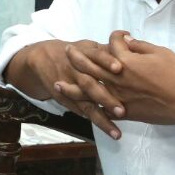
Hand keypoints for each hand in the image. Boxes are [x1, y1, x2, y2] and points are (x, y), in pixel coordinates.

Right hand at [13, 40, 127, 138]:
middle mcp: (76, 71)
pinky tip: (107, 130)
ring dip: (101, 118)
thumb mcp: (89, 45)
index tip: (119, 68)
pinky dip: (93, 119)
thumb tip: (132, 43)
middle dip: (104, 98)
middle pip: (89, 84)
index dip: (106, 61)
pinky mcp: (66, 98)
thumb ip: (109, 48)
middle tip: (122, 111)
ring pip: (85, 103)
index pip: (95, 55)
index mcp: (83, 54)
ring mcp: (70, 86)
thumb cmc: (75, 52)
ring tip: (116, 132)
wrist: (43, 57)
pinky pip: (80, 111)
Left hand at [65, 31, 174, 125]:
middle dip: (77, 57)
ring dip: (72, 87)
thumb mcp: (160, 52)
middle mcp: (117, 78)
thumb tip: (127, 41)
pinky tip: (80, 109)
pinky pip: (102, 111)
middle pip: (91, 65)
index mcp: (126, 61)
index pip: (112, 44)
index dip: (115, 37)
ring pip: (89, 91)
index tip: (119, 36)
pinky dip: (90, 110)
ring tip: (58, 84)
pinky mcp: (124, 112)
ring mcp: (118, 96)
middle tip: (67, 51)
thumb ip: (140, 46)